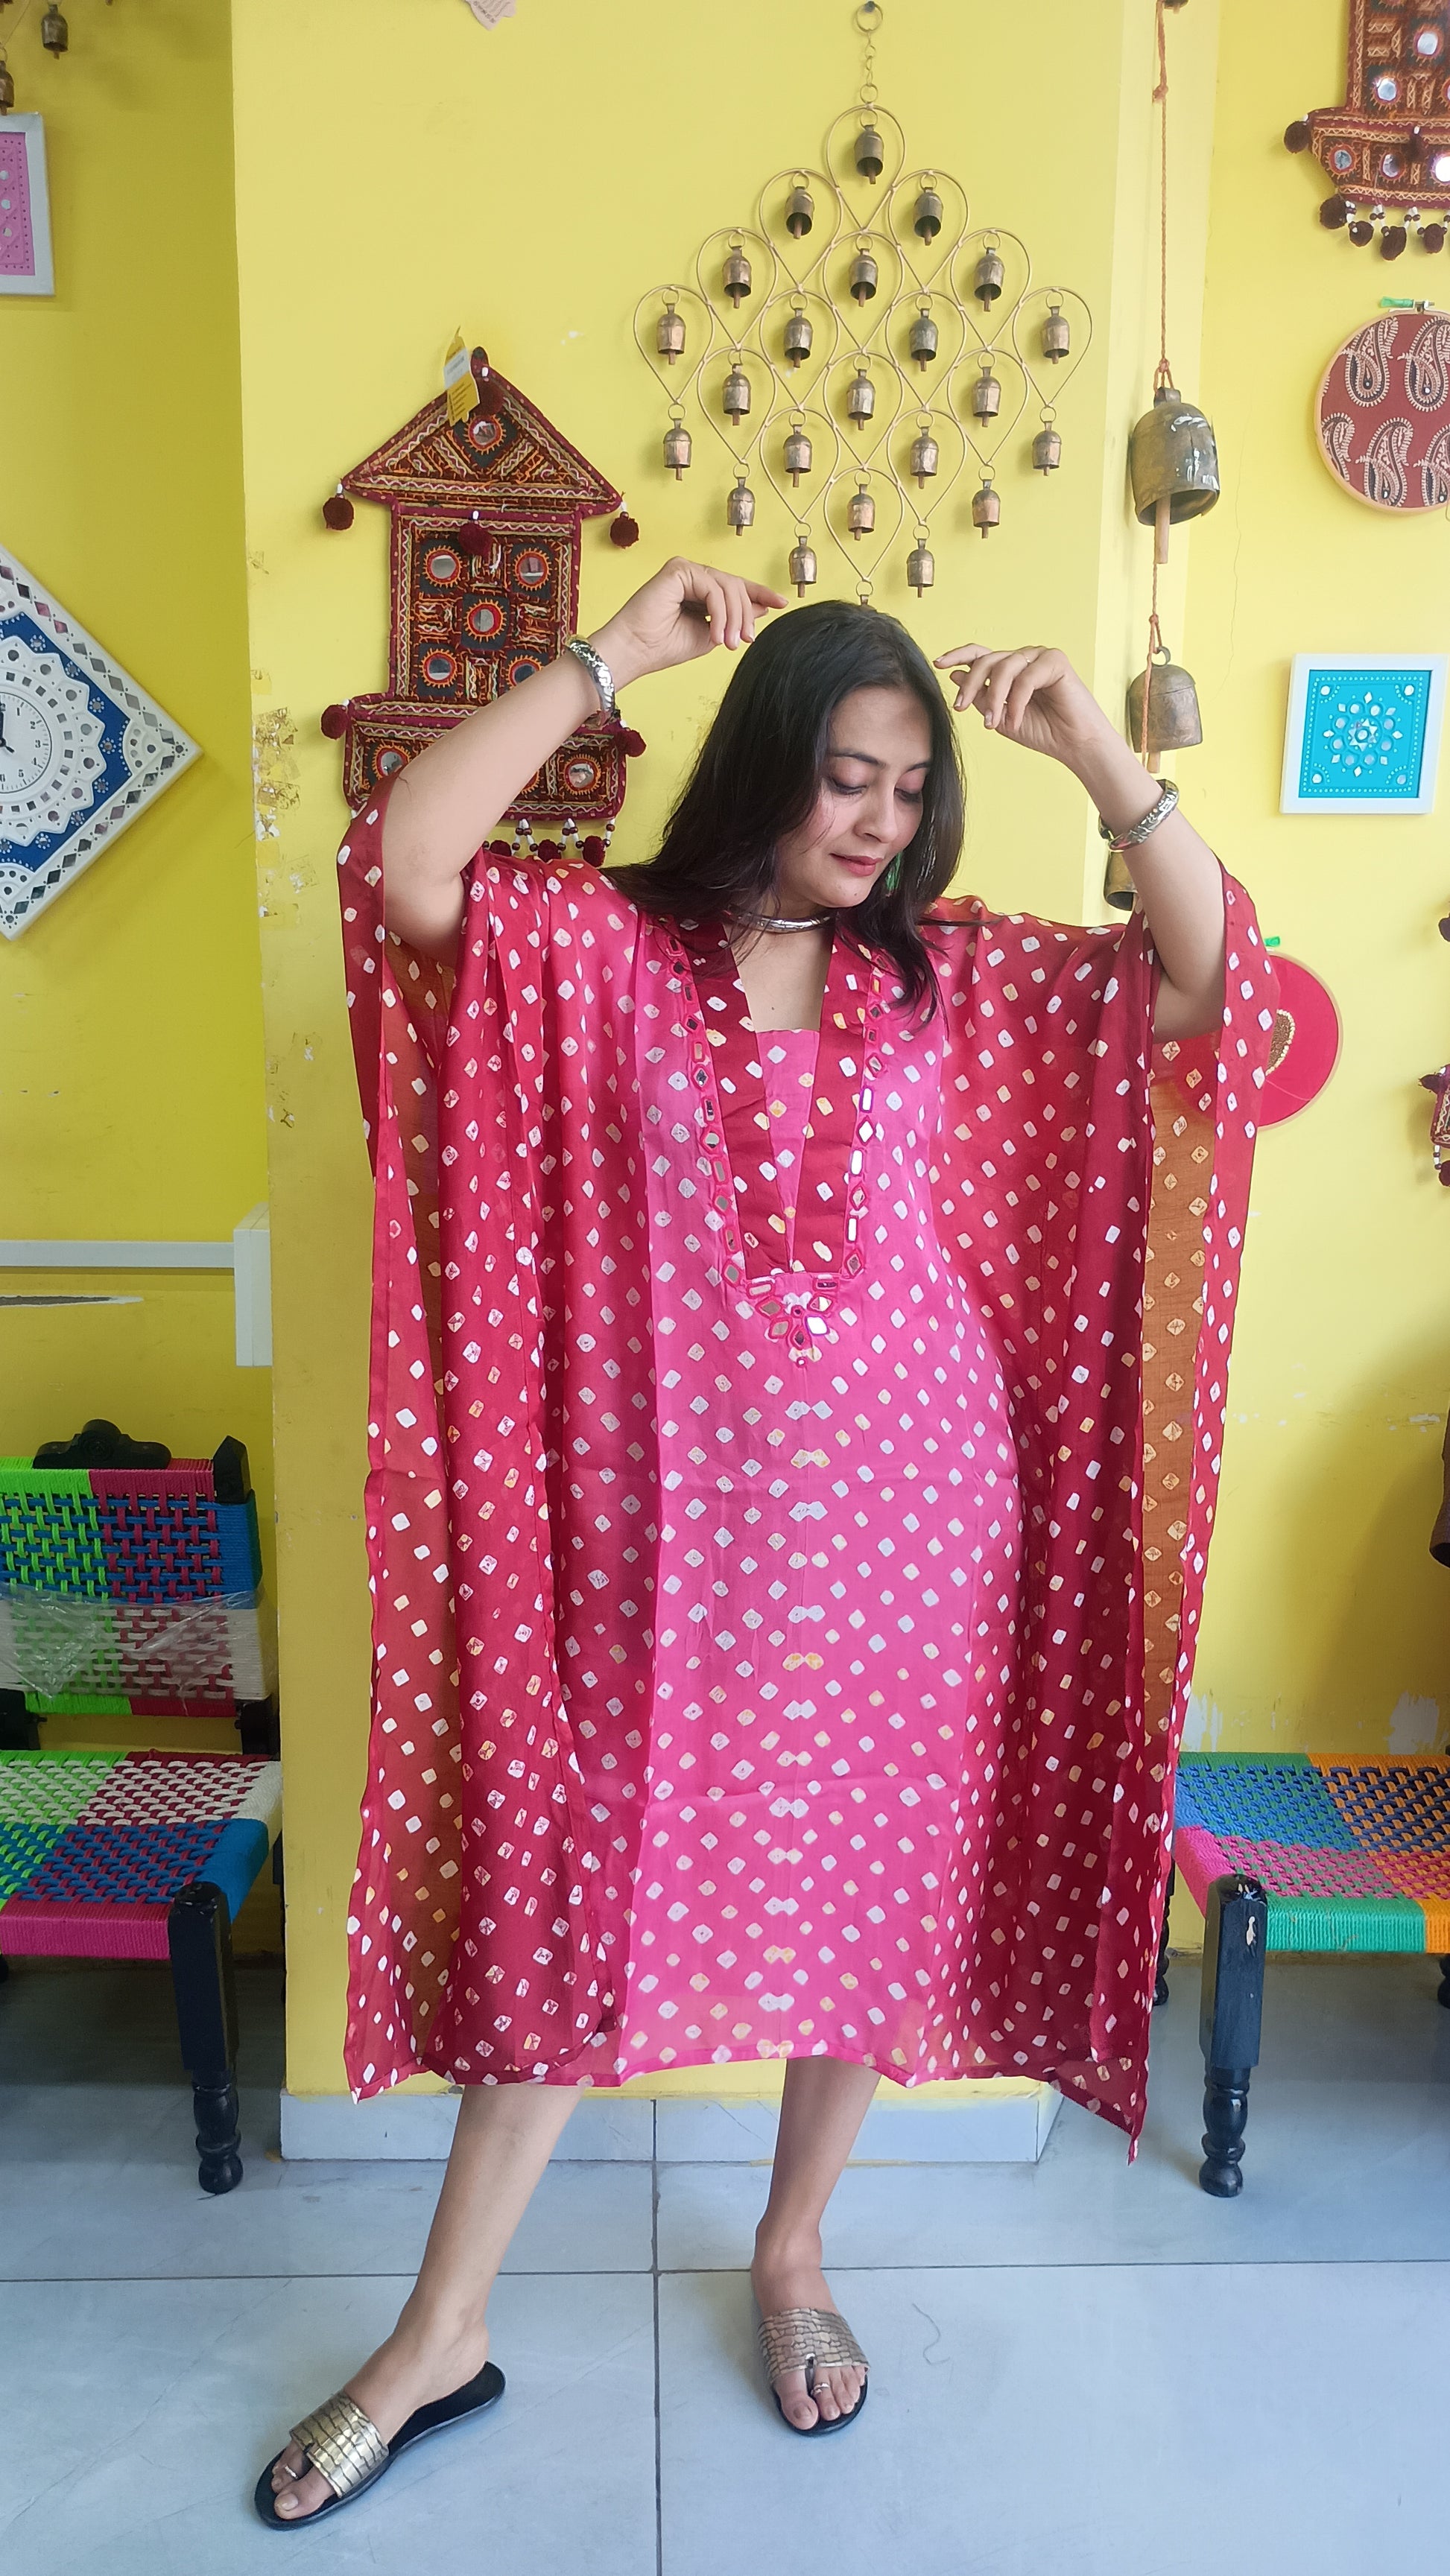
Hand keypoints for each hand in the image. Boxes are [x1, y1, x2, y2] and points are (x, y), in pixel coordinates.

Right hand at [591, 558, 786, 690]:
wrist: (635, 651)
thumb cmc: (664, 647)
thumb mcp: (712, 634)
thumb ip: (735, 619)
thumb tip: (763, 606)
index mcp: (700, 589)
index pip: (735, 587)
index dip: (760, 594)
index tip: (783, 604)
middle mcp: (693, 575)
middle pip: (736, 586)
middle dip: (746, 615)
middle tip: (745, 642)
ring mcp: (686, 569)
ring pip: (728, 587)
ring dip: (735, 618)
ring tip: (730, 644)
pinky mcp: (678, 569)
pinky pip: (713, 588)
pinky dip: (720, 614)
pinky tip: (716, 635)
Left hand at [933, 643, 1117, 778]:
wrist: (1073, 744)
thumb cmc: (1042, 732)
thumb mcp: (1000, 716)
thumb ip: (980, 696)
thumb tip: (955, 674)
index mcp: (1009, 669)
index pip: (979, 654)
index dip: (958, 654)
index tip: (938, 663)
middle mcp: (1023, 658)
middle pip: (987, 660)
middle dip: (970, 685)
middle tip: (961, 708)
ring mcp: (1040, 657)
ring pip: (1004, 667)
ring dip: (994, 697)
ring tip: (994, 723)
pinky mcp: (1056, 661)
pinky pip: (1026, 677)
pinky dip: (1017, 701)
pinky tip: (1015, 720)